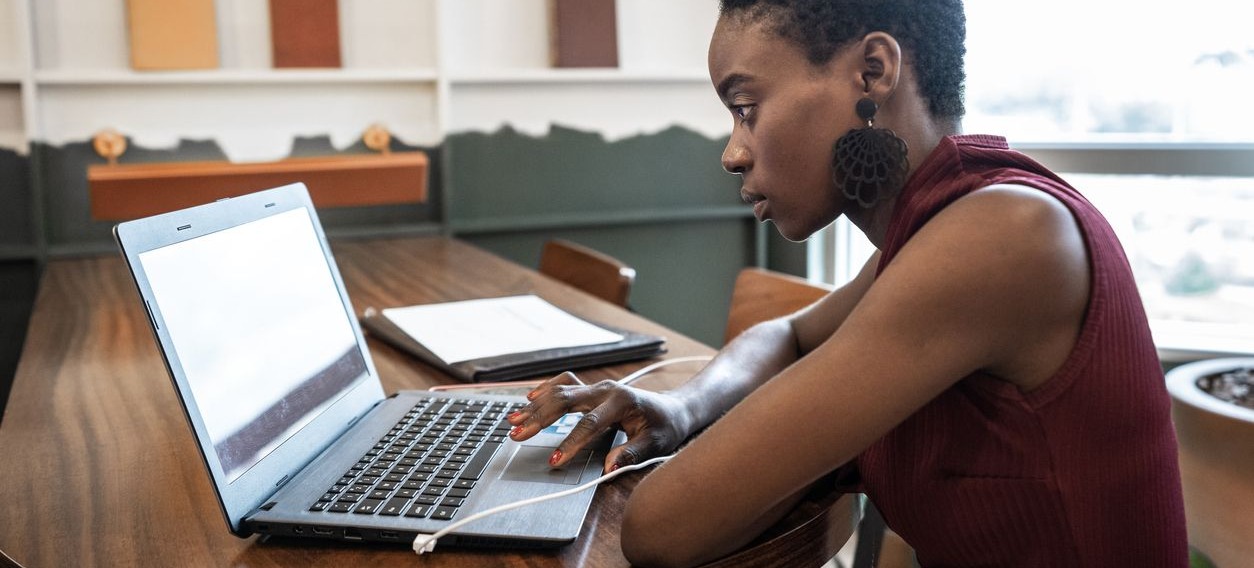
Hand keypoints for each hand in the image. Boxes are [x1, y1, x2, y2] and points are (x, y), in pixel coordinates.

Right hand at [505, 372, 692, 472]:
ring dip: (536, 406)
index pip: (590, 424)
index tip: (554, 460)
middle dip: (540, 419)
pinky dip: (546, 389)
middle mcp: (606, 390)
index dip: (570, 443)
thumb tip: (609, 467)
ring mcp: (597, 387)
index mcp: (622, 401)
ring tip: (513, 420)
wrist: (673, 409)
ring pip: (560, 392)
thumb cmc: (665, 427)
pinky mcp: (592, 390)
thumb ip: (632, 454)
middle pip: (566, 401)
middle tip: (518, 435)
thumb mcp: (656, 444)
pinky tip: (529, 398)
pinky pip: (564, 384)